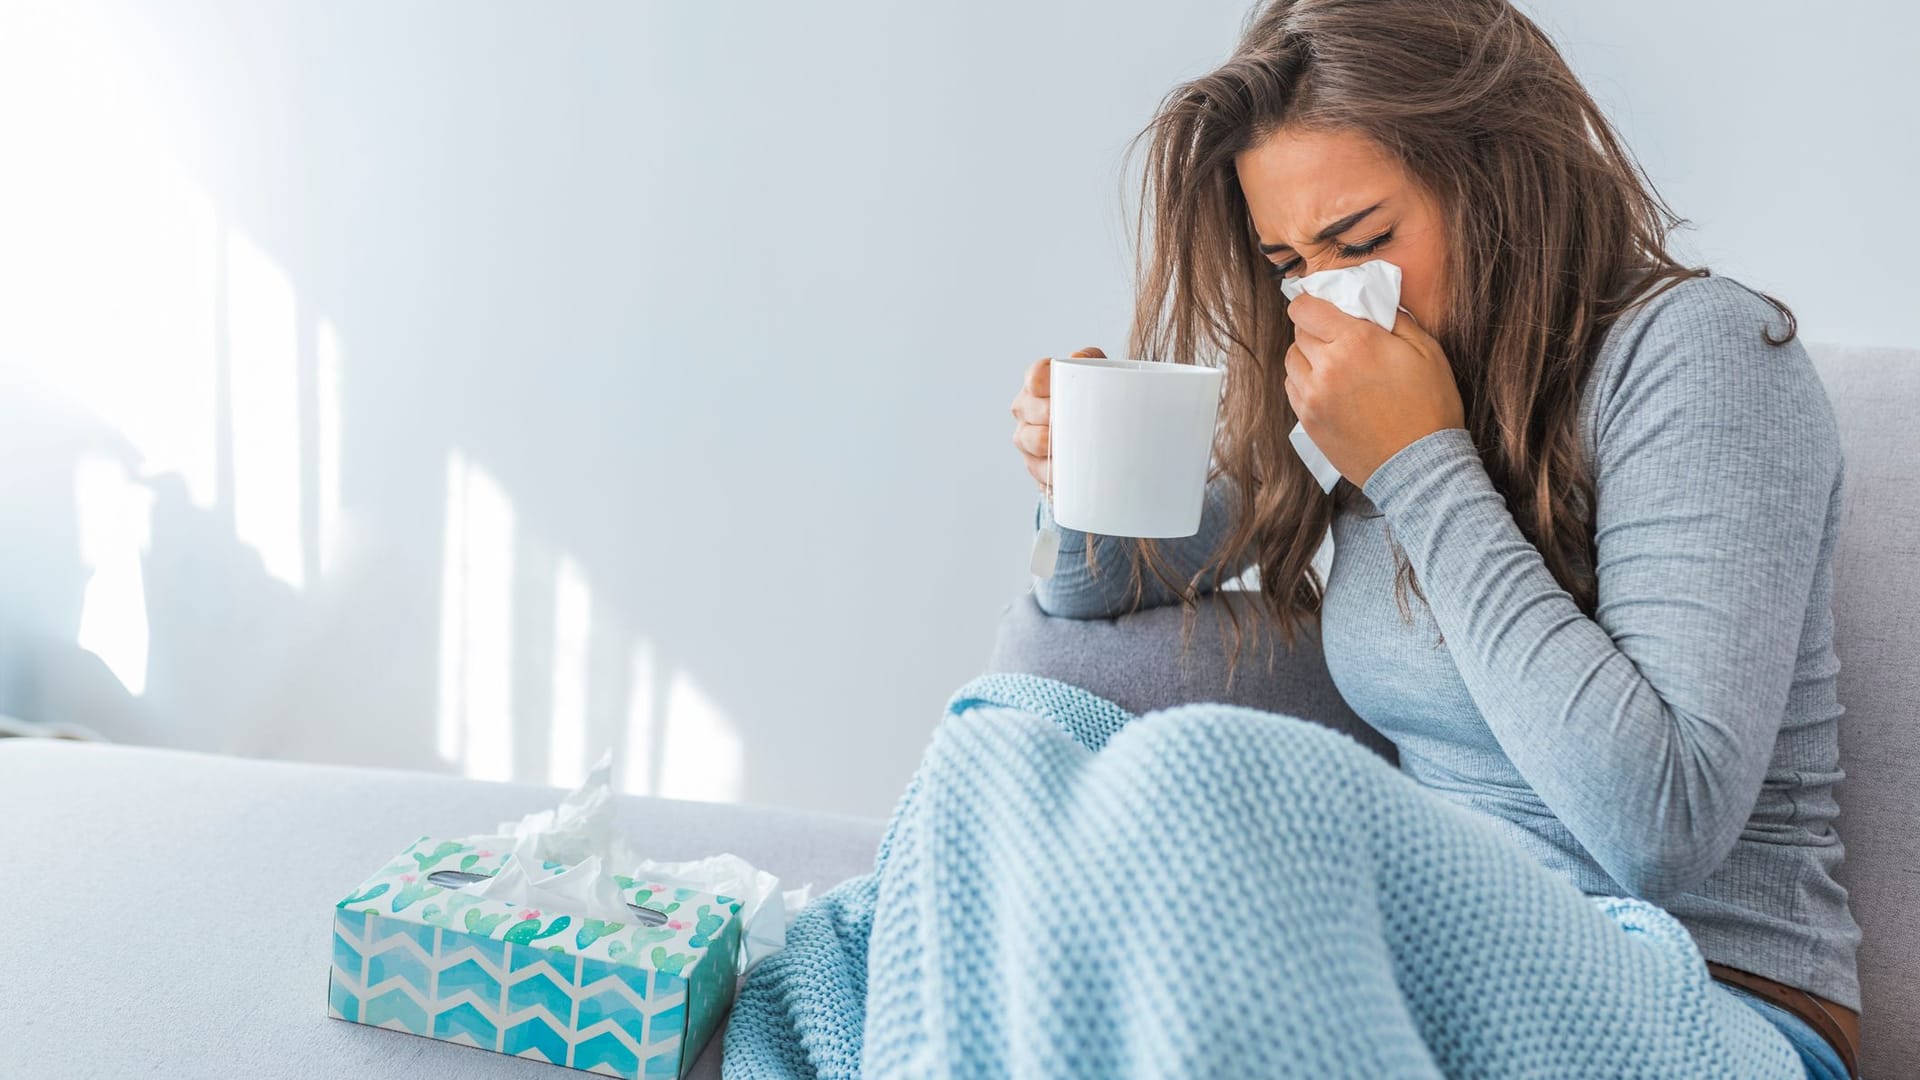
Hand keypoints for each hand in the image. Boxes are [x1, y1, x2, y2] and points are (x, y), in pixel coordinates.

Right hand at [1011, 347, 1103, 491]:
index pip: (1035, 375)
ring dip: (1050, 442)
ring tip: (1072, 443)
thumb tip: (1076, 357)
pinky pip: (1039, 469)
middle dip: (1051, 414)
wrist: (1102, 435)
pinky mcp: (1035, 465)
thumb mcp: (1099, 373)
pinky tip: (1065, 470)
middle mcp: (1025, 407)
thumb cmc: (1096, 400)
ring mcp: (1026, 437)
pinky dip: (1053, 471)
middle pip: (1028, 408)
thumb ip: (1090, 359)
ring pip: (1030, 439)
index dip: (1047, 382)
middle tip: (1076, 418)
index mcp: (1037, 382)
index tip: (1064, 389)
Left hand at [1283, 295, 1463, 488]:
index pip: (1306, 309)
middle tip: (1339, 337)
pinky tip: (1328, 387)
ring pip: (1292, 360)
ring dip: (1307, 356)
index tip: (1321, 307)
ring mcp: (1313, 397)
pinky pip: (1293, 388)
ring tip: (1333, 364)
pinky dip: (1304, 382)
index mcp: (1356, 342)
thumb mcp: (1427, 351)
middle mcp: (1327, 367)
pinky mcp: (1308, 422)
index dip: (1310, 303)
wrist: (1419, 466)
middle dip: (1316, 329)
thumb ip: (1395, 319)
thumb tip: (1371, 302)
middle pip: (1299, 333)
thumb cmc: (1429, 408)